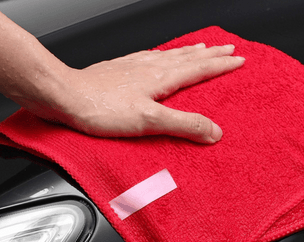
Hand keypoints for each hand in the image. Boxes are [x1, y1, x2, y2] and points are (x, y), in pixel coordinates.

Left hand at [24, 43, 244, 142]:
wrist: (64, 96)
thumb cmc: (101, 109)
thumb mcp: (149, 120)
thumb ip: (184, 124)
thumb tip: (214, 131)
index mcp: (161, 78)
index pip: (200, 69)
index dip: (221, 64)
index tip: (238, 60)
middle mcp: (151, 67)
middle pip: (189, 57)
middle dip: (211, 53)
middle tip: (227, 48)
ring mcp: (135, 66)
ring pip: (171, 55)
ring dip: (191, 51)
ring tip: (203, 47)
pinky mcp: (121, 69)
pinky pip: (152, 56)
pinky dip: (165, 54)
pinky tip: (160, 55)